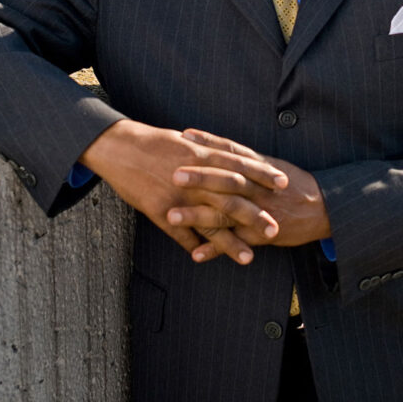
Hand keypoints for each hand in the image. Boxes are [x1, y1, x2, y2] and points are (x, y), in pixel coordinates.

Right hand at [79, 118, 288, 264]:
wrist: (120, 146)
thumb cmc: (153, 142)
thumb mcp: (185, 142)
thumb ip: (209, 151)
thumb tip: (229, 158)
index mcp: (202, 155)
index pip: (240, 166)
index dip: (262, 175)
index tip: (282, 183)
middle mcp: (195, 177)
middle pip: (231, 198)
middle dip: (255, 215)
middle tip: (275, 228)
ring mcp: (179, 196)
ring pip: (210, 223)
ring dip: (231, 242)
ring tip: (249, 257)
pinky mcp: (161, 210)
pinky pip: (182, 234)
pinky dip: (195, 246)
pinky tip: (205, 259)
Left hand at [168, 128, 331, 262]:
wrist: (323, 208)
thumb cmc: (293, 183)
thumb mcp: (270, 164)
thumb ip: (244, 157)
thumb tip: (215, 145)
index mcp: (257, 168)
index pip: (229, 152)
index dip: (207, 144)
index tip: (183, 137)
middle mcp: (257, 188)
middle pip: (225, 181)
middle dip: (198, 178)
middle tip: (172, 174)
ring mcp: (258, 212)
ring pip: (225, 214)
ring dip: (197, 216)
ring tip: (171, 216)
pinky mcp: (261, 234)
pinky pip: (236, 244)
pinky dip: (216, 249)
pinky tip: (195, 254)